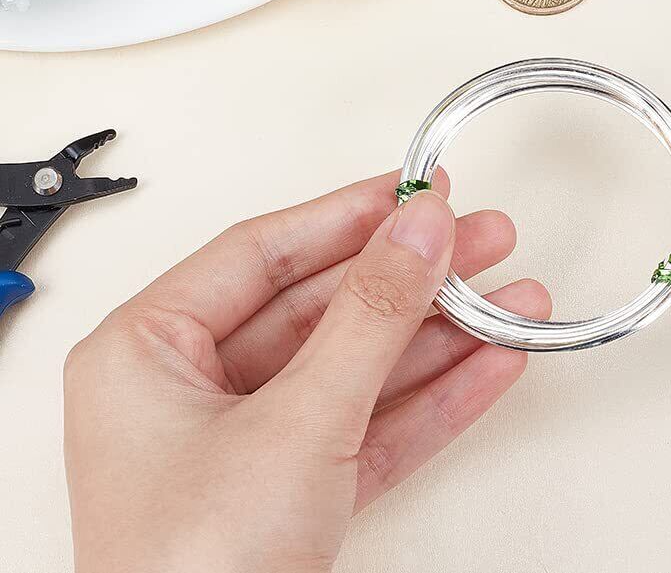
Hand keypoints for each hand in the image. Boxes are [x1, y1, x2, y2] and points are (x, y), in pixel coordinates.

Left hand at [64, 170, 549, 572]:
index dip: (349, 215)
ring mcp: (249, 444)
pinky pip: (374, 424)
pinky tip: (490, 365)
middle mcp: (192, 392)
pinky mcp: (296, 493)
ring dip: (441, 338)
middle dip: (413, 279)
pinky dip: (435, 399)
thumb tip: (420, 230)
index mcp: (147, 352)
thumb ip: (369, 316)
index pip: (263, 252)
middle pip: (323, 306)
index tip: (416, 191)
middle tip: (479, 241)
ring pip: (360, 365)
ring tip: (509, 303)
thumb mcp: (295, 421)